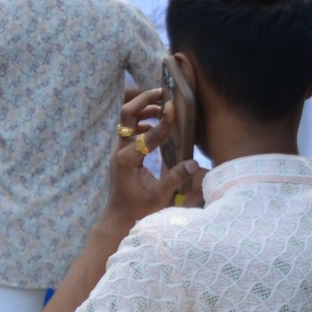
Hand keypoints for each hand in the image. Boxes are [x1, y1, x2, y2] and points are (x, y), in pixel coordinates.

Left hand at [107, 89, 204, 223]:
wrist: (118, 218)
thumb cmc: (138, 210)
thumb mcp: (159, 196)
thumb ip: (175, 178)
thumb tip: (193, 163)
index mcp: (128, 160)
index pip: (147, 135)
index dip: (162, 121)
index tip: (173, 107)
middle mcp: (120, 151)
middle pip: (125, 116)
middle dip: (142, 101)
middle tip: (163, 92)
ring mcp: (119, 151)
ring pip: (126, 120)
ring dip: (142, 109)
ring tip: (163, 104)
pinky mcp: (122, 153)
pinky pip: (129, 129)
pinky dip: (141, 121)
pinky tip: (156, 122)